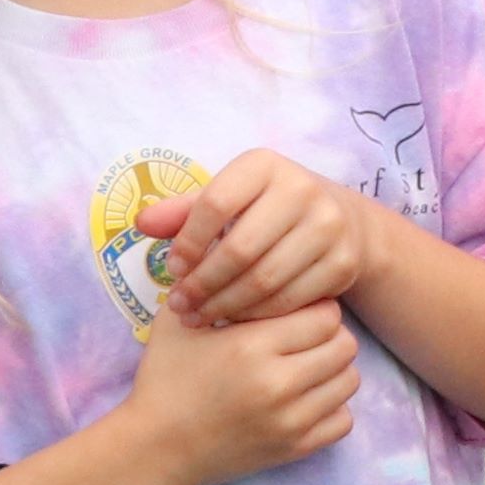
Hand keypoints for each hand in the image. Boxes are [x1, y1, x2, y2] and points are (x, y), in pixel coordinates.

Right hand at [116, 299, 358, 484]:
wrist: (153, 449)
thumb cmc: (163, 380)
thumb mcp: (178, 323)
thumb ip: (210, 283)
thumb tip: (234, 244)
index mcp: (252, 346)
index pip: (326, 314)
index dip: (314, 308)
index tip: (296, 313)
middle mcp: (278, 384)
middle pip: (345, 345)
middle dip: (327, 337)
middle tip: (303, 339)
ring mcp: (289, 421)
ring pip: (350, 381)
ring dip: (332, 371)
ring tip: (304, 367)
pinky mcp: (294, 449)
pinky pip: (343, 421)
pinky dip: (331, 409)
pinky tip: (304, 400)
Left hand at [142, 150, 377, 328]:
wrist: (342, 221)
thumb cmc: (266, 209)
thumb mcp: (228, 197)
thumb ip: (184, 211)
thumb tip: (142, 223)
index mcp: (265, 165)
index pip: (215, 204)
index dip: (187, 242)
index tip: (172, 270)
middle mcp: (304, 189)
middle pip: (240, 249)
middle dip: (202, 284)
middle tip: (180, 305)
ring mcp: (329, 227)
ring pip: (264, 279)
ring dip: (223, 305)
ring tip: (199, 316)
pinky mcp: (342, 263)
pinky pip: (289, 299)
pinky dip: (255, 314)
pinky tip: (233, 318)